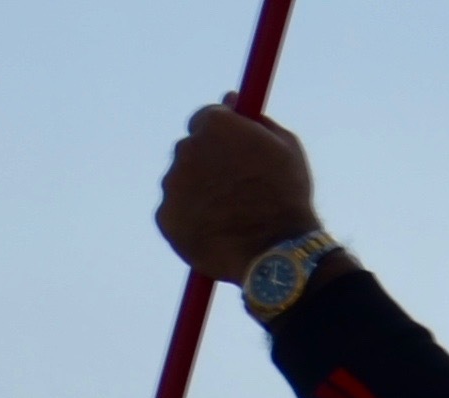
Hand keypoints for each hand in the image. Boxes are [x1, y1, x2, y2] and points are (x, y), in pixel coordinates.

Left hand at [157, 100, 319, 284]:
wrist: (271, 247)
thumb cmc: (284, 192)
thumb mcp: (283, 145)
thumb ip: (252, 119)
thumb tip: (230, 99)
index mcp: (216, 127)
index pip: (204, 117)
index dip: (219, 131)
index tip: (230, 143)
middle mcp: (187, 151)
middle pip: (189, 147)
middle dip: (206, 158)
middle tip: (232, 180)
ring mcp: (172, 185)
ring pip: (180, 179)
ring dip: (197, 188)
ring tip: (229, 208)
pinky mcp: (163, 217)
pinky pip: (173, 209)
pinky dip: (188, 214)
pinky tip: (214, 225)